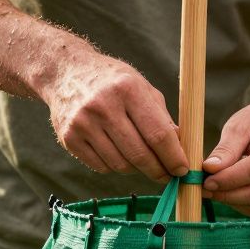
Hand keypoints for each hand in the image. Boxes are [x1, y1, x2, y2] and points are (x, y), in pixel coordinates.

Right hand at [42, 49, 187, 181]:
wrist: (67, 72)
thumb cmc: (113, 81)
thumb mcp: (141, 87)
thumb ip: (161, 117)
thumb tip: (180, 150)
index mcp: (128, 89)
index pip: (158, 134)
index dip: (174, 157)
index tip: (182, 170)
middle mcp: (103, 106)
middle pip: (139, 154)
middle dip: (158, 171)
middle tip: (167, 176)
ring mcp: (83, 123)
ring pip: (120, 165)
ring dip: (136, 169)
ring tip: (141, 160)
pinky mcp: (69, 138)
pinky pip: (101, 167)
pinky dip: (115, 167)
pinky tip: (119, 154)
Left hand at [201, 97, 249, 217]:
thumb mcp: (240, 126)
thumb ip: (225, 149)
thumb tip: (210, 169)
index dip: (229, 179)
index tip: (206, 181)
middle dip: (228, 194)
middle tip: (205, 189)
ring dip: (233, 202)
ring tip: (216, 190)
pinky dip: (243, 205)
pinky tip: (231, 192)